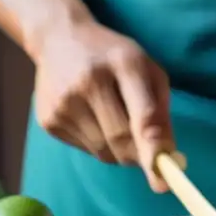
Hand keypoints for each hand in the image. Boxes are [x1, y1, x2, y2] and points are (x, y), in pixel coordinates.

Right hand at [31, 20, 172, 191]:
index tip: (164, 177)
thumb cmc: (114, 57)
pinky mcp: (48, 120)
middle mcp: (89, 81)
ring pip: (104, 152)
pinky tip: (93, 119)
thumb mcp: (147, 71)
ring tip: (115, 123)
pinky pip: (86, 150)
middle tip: (147, 153)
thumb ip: (160, 112)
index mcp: (125, 63)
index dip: (154, 148)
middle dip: (140, 155)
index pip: (142, 115)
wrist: (59, 38)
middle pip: (122, 141)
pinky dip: (99, 145)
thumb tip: (167, 158)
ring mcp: (64, 102)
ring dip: (119, 151)